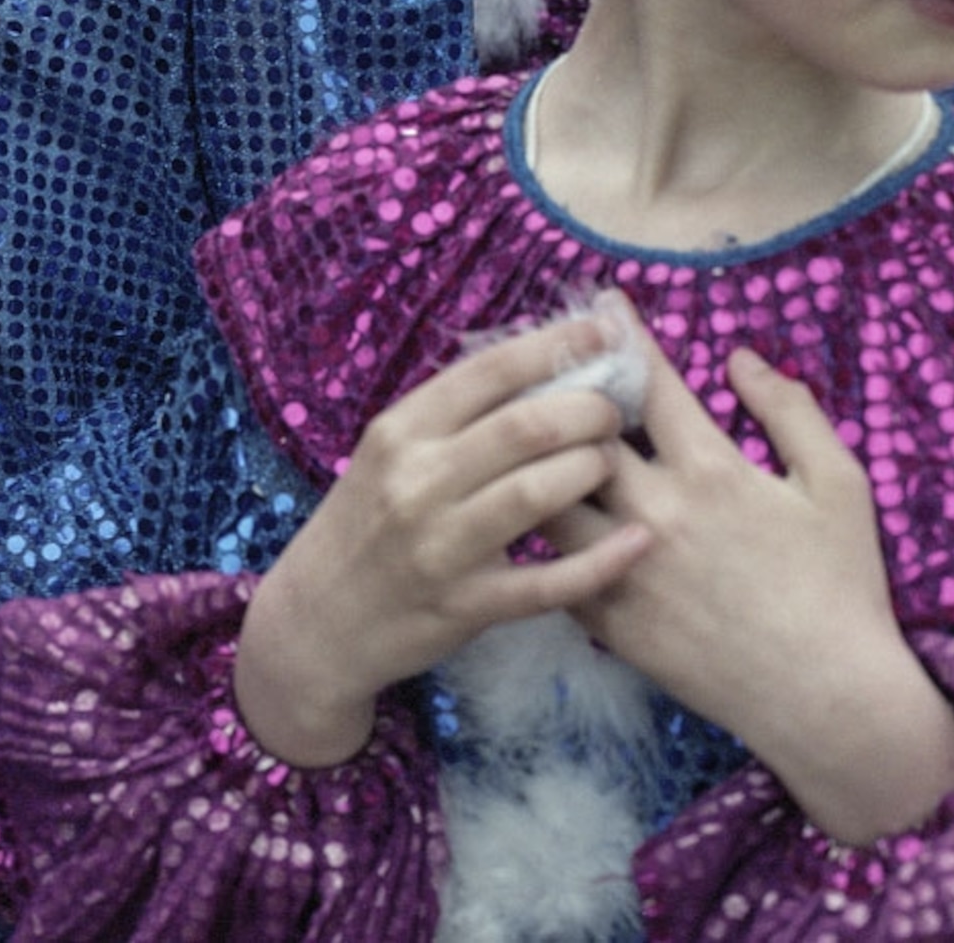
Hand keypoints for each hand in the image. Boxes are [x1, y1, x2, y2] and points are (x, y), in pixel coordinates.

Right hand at [233, 321, 643, 768]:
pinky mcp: (465, 606)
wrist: (317, 621)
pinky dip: (600, 560)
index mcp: (400, 432)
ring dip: (593, 469)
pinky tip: (636, 541)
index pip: (488, 371)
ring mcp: (440, 547)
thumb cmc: (365, 524)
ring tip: (613, 461)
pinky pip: (547, 582)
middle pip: (525, 427)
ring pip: (538, 493)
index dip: (556, 345)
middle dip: (589, 410)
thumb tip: (536, 362)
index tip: (603, 332)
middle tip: (615, 412)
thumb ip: (451, 416)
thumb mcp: (388, 455)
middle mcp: (417, 482)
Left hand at [546, 331, 953, 845]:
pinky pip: (553, 566)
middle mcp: (656, 512)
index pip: (651, 384)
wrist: (829, 699)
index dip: (623, 335)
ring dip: (540, 464)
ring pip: (549, 498)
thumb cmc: (843, 585)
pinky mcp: (610, 623)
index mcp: (710, 471)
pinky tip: (539, 514)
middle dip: (562, 391)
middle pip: (579, 434)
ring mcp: (625, 569)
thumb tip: (740, 359)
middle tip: (549, 366)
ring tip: (529, 439)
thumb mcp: (838, 484)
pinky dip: (544, 533)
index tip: (602, 304)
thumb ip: (790, 411)